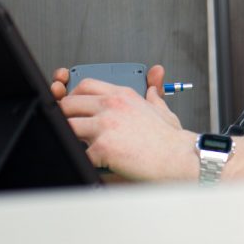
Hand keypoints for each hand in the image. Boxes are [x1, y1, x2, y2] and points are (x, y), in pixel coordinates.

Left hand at [54, 64, 195, 180]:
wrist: (178, 158)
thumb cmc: (170, 139)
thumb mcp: (162, 108)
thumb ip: (154, 92)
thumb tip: (154, 80)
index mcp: (123, 94)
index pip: (86, 86)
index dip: (75, 97)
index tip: (75, 107)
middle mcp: (112, 105)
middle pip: (69, 103)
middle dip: (65, 116)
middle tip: (70, 129)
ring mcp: (106, 125)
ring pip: (68, 126)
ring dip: (70, 138)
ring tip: (78, 147)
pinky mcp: (103, 146)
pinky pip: (79, 152)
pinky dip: (82, 159)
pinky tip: (90, 162)